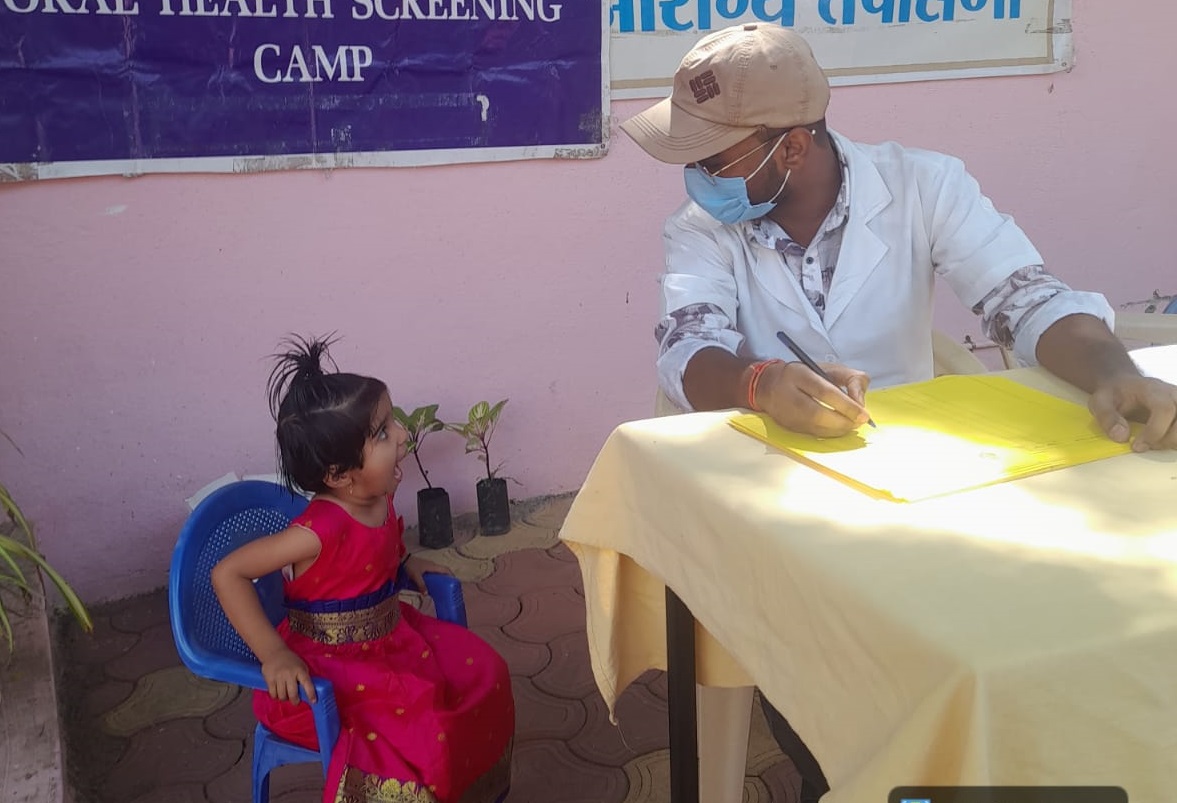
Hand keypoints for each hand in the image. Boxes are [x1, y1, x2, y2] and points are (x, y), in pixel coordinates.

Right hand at [260, 646, 315, 702]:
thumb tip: (308, 691)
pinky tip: (278, 694)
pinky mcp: (269, 679)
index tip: (313, 701)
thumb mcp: (301, 665)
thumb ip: (304, 677)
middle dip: (295, 701)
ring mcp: (279, 677)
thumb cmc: (291, 661)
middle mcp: (289, 674)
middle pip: (293, 693)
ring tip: (286, 696)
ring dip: (285, 699)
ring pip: (282, 696)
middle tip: (296, 702)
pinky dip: (276, 697)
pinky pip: (273, 694)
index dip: (311, 693)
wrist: (274, 652)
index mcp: (300, 670)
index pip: (307, 683)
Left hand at [403, 555, 451, 592]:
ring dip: (440, 580)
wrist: (401, 559)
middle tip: (449, 589)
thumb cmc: (410, 566)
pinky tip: (431, 586)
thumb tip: (427, 595)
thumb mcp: (416, 576)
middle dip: (447, 580)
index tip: (455, 584)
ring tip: (441, 589)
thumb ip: (421, 585)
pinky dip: (434, 579)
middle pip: (443, 572)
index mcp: (433, 566)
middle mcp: (432, 566)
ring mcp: (428, 566)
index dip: (452, 576)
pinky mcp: (423, 568)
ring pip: (437, 573)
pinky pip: (432, 574)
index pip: (446, 570)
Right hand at [756, 361, 871, 437]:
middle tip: (860, 421)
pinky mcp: (789, 427)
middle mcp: (789, 395)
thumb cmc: (804, 375)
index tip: (864, 414)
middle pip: (819, 414)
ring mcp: (787, 414)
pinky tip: (840, 428)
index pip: (825, 392)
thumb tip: (860, 402)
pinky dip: (831, 433)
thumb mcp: (829, 368)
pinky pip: (814, 434)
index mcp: (799, 375)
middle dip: (844, 421)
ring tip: (853, 424)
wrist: (769, 386)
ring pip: (817, 428)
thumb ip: (851, 378)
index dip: (846, 405)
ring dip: (840, 429)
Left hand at [1088, 374, 1176, 451]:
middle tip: (1144, 446)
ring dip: (1172, 442)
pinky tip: (1160, 442)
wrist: (1124, 386)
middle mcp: (1173, 395)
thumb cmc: (1114, 394)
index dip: (1154, 431)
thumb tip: (1121, 437)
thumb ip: (1107, 417)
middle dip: (1165, 440)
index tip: (1136, 446)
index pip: (1165, 409)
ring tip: (1152, 444)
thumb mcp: (1101, 401)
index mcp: (1153, 389)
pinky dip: (1174, 441)